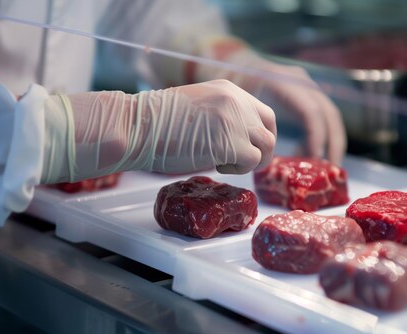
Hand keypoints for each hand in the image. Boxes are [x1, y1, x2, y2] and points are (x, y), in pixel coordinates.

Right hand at [40, 79, 275, 183]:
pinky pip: (251, 162)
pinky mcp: (231, 143)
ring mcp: (235, 121)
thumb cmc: (155, 122)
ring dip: (248, 161)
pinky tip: (216, 166)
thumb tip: (236, 138)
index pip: (262, 112)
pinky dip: (237, 170)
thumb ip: (220, 116)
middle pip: (269, 130)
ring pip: (265, 148)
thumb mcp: (196, 108)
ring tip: (222, 163)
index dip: (260, 134)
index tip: (250, 147)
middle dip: (262, 150)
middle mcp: (237, 102)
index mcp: (228, 90)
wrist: (137, 126)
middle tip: (243, 163)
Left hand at [193, 37, 345, 163]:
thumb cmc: (234, 86)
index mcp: (284, 82)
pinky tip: (308, 154)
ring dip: (332, 143)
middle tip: (331, 168)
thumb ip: (250, 123)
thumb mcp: (239, 102)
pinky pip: (323, 119)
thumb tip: (260, 155)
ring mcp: (308, 88)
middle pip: (329, 115)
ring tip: (324, 166)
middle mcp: (301, 83)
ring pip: (331, 118)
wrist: (236, 64)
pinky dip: (321, 138)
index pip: (310, 111)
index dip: (316, 136)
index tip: (314, 158)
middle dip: (334, 144)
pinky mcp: (308, 98)